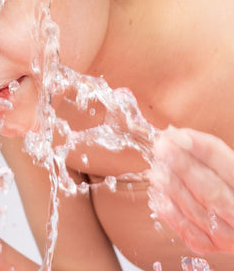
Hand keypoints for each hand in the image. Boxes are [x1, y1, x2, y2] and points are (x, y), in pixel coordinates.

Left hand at [148, 126, 233, 253]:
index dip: (199, 148)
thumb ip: (203, 152)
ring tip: (155, 171)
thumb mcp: (223, 164)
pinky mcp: (211, 246)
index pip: (226, 165)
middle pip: (212, 191)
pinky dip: (171, 213)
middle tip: (160, 148)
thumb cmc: (224, 182)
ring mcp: (229, 236)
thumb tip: (171, 134)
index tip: (174, 135)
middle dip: (183, 167)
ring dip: (173, 189)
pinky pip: (189, 232)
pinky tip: (156, 195)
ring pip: (199, 212)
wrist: (232, 215)